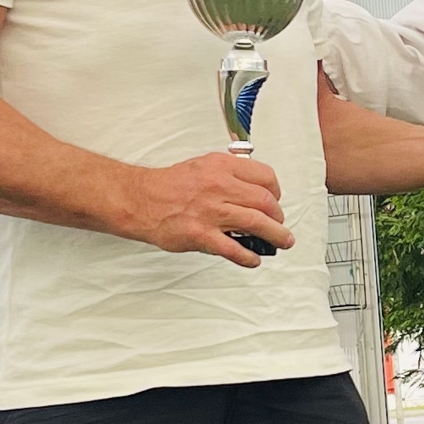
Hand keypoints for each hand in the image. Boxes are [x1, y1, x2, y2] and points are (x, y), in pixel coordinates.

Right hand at [138, 150, 291, 266]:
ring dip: (276, 235)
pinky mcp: (202, 235)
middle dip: (279, 216)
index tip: (276, 200)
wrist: (141, 200)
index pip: (265, 176)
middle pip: (266, 201)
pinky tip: (253, 258)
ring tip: (282, 241)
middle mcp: (219, 187)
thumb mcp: (203, 165)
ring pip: (257, 223)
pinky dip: (249, 256)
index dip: (276, 191)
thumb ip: (229, 174)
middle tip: (280, 224)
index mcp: (221, 167)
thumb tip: (252, 188)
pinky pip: (234, 249)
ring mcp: (211, 212)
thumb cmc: (169, 185)